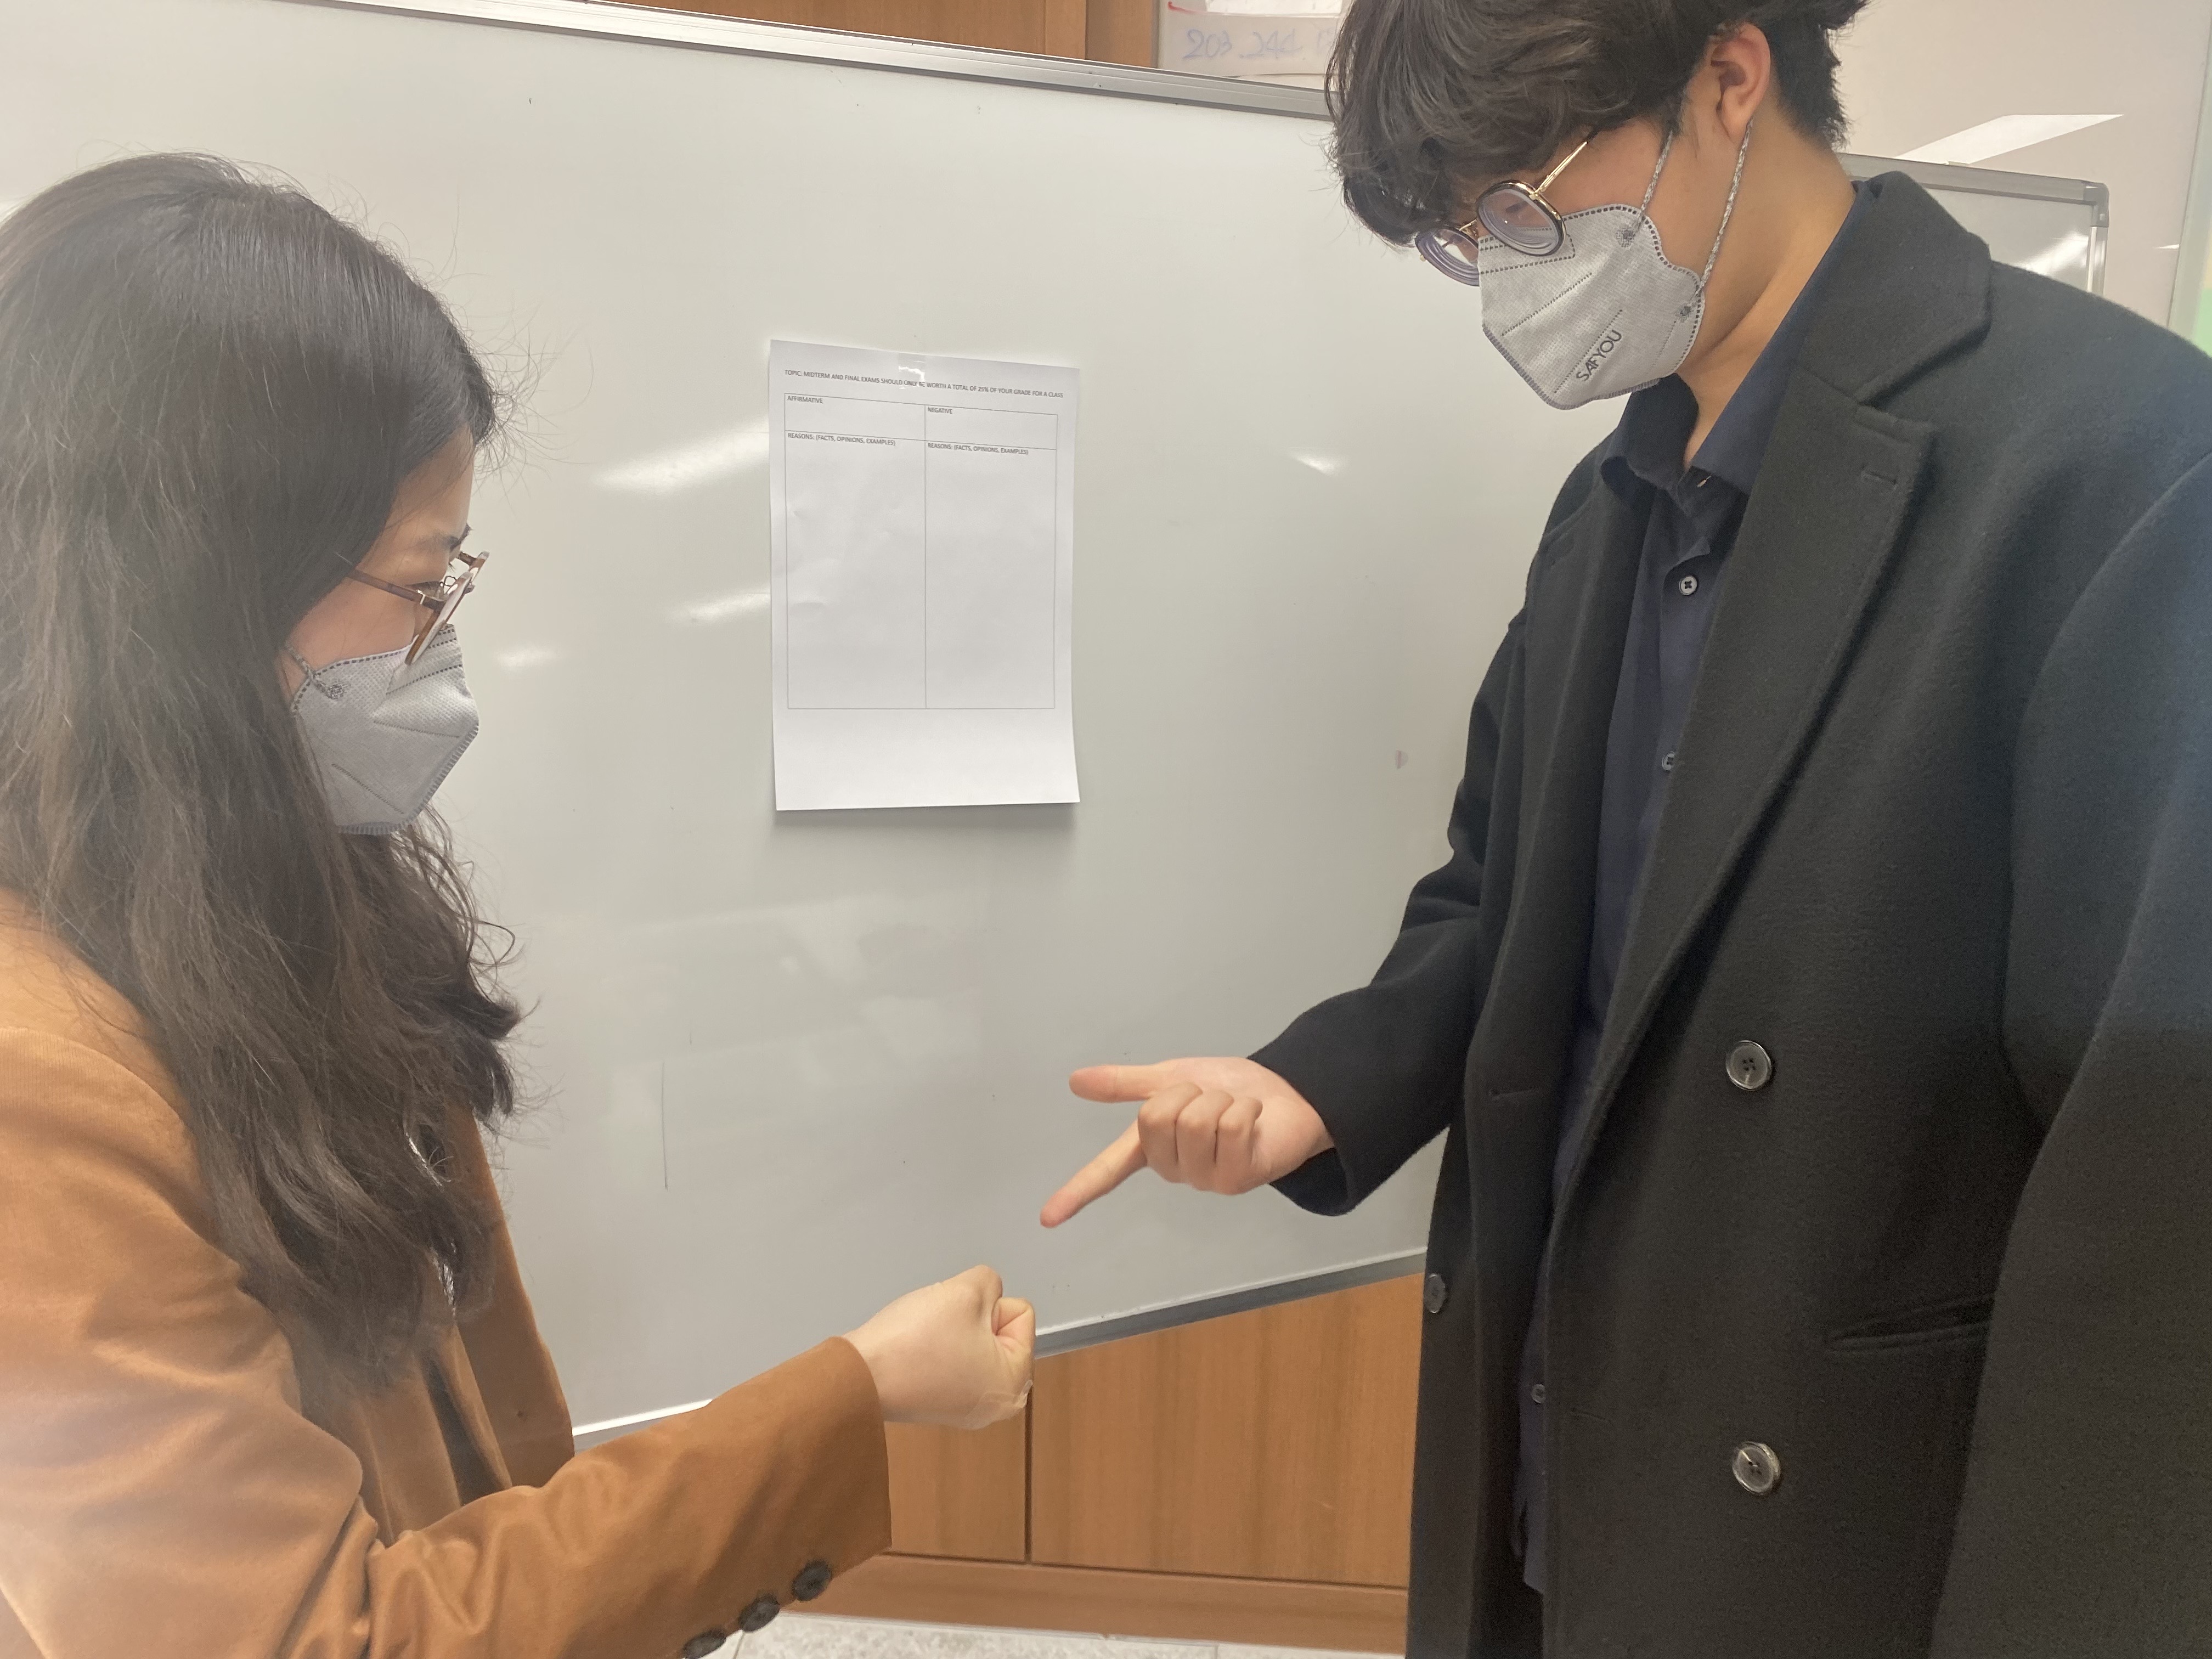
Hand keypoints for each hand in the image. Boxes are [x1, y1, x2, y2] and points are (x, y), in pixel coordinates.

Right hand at [843, 1265, 1034, 1428]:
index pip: (1021, 1313)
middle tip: (943, 1327)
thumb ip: (991, 1282)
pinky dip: (938, 1349)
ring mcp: (967, 1410)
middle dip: (974, 1319)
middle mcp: (997, 1405)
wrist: (860, 1375)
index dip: (989, 1304)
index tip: (958, 1318)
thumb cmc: (917, 1338)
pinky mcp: (939, 1406)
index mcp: (1013, 1382)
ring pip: (973, 1342)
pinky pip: (952, 1361)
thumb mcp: (966, 1290)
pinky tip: (918, 1352)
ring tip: (927, 1339)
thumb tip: (987, 1295)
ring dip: (954, 1331)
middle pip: (1000, 1331)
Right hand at [1040, 1057, 1333, 1227]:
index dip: (1076, 1192)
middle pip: (1154, 1118)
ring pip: (1194, 1122)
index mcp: (1151, 1148)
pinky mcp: (1238, 1179)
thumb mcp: (1171, 1078)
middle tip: (1207, 1097)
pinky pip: (1229, 1127)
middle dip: (1185, 1092)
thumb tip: (1075, 1081)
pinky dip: (1244, 1109)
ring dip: (1218, 1099)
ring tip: (1232, 1108)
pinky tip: (1254, 1119)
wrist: (1285, 1094)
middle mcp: (1174, 1170)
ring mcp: (1205, 1179)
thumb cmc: (1227, 1090)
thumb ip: (1126, 1084)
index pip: (1107, 1172)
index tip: (1046, 1219)